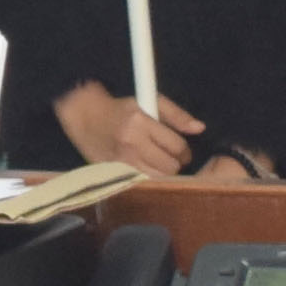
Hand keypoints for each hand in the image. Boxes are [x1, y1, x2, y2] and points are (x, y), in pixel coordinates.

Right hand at [55, 81, 204, 179]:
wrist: (85, 118)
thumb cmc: (121, 109)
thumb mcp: (149, 101)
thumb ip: (176, 114)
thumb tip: (199, 128)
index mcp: (140, 122)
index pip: (176, 146)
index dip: (185, 151)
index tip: (182, 151)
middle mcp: (131, 143)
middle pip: (169, 167)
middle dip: (176, 163)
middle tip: (171, 158)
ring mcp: (121, 161)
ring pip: (157, 178)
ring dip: (163, 173)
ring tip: (159, 163)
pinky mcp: (113, 173)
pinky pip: (142, 183)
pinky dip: (148, 178)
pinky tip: (146, 169)